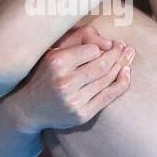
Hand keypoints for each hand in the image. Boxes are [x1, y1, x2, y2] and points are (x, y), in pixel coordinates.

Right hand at [9, 24, 134, 131]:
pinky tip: (127, 73)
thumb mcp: (51, 54)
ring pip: (107, 80)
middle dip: (117, 54)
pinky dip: (121, 83)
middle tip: (126, 47)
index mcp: (56, 62)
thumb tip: (108, 42)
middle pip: (102, 65)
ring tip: (129, 55)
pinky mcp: (82, 115)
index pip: (92, 50)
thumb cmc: (43, 75)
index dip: (103, 46)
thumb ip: (75, 44)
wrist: (27, 108)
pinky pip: (108, 96)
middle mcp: (64, 82)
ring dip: (122, 66)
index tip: (111, 43)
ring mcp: (74, 101)